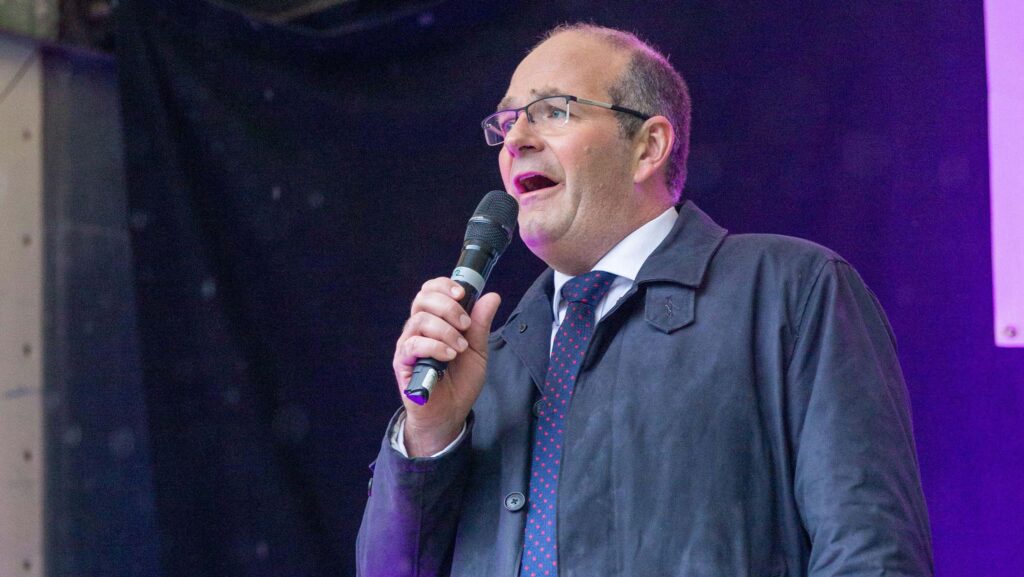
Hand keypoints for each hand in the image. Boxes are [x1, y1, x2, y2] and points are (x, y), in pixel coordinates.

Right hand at [393, 277, 500, 456]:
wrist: (450, 413)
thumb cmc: (460, 382)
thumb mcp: (477, 350)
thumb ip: (480, 324)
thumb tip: (491, 296)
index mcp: (435, 321)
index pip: (430, 291)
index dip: (444, 286)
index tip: (462, 294)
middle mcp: (418, 329)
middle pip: (422, 299)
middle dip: (448, 307)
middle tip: (465, 325)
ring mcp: (408, 344)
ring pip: (420, 320)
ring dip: (446, 330)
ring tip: (461, 348)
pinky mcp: (402, 362)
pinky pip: (414, 344)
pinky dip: (435, 346)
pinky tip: (450, 356)